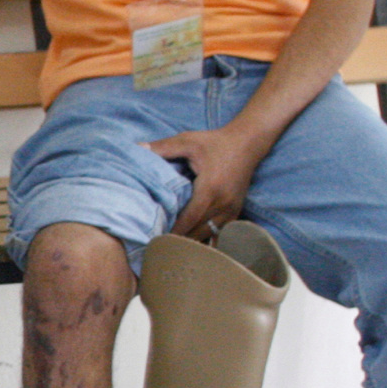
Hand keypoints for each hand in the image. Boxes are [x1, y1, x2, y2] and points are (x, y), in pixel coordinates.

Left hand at [145, 126, 268, 240]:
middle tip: (159, 245)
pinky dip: (205, 238)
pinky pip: (220, 232)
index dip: (173, 231)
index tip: (156, 239)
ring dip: (192, 240)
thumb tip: (138, 148)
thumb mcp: (188, 141)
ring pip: (209, 234)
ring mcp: (232, 209)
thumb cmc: (215, 142)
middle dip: (180, 239)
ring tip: (172, 246)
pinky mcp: (236, 211)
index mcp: (210, 189)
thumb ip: (163, 147)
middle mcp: (223, 203)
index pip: (189, 219)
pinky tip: (191, 241)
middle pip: (198, 231)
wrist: (248, 142)